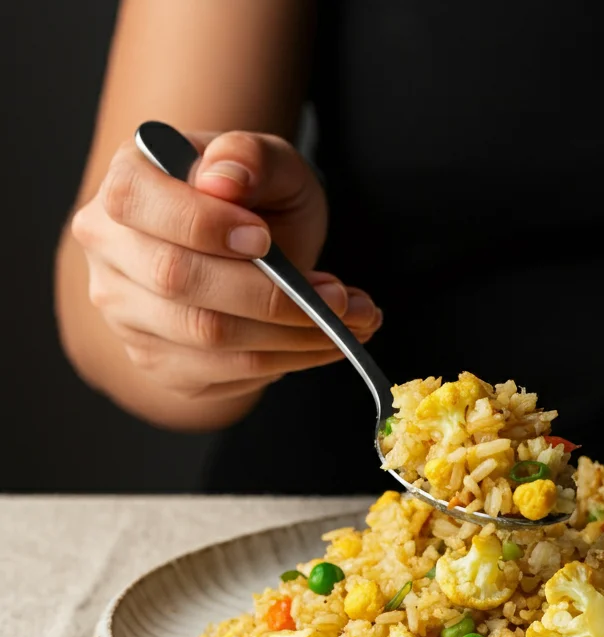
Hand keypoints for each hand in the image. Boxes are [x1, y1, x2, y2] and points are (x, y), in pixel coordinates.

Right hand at [71, 130, 381, 402]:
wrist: (251, 253)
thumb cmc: (257, 202)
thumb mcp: (270, 163)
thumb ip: (250, 155)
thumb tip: (224, 179)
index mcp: (126, 183)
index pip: (138, 203)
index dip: (204, 226)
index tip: (266, 239)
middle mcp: (110, 251)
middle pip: (177, 281)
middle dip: (272, 295)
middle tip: (339, 297)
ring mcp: (127, 314)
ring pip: (208, 337)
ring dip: (294, 335)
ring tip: (352, 320)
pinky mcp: (161, 362)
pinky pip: (227, 373)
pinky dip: (290, 360)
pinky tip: (325, 342)